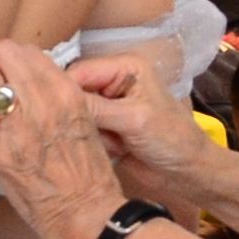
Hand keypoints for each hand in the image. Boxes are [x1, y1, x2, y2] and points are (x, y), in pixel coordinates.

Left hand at [0, 42, 126, 238]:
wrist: (90, 213)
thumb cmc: (89, 176)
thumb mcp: (82, 122)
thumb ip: (57, 100)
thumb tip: (27, 90)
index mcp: (67, 92)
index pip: (29, 52)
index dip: (5, 56)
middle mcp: (44, 100)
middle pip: (2, 52)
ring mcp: (19, 126)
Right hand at [65, 55, 217, 206]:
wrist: (186, 172)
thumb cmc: (171, 139)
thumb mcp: (133, 119)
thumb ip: (95, 108)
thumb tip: (56, 101)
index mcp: (124, 67)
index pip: (78, 71)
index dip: (63, 91)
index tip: (52, 113)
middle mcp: (112, 81)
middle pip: (72, 92)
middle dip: (78, 115)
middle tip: (93, 132)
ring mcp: (106, 106)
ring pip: (74, 114)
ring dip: (86, 132)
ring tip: (111, 143)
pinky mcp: (104, 127)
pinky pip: (81, 131)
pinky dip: (90, 142)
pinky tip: (110, 150)